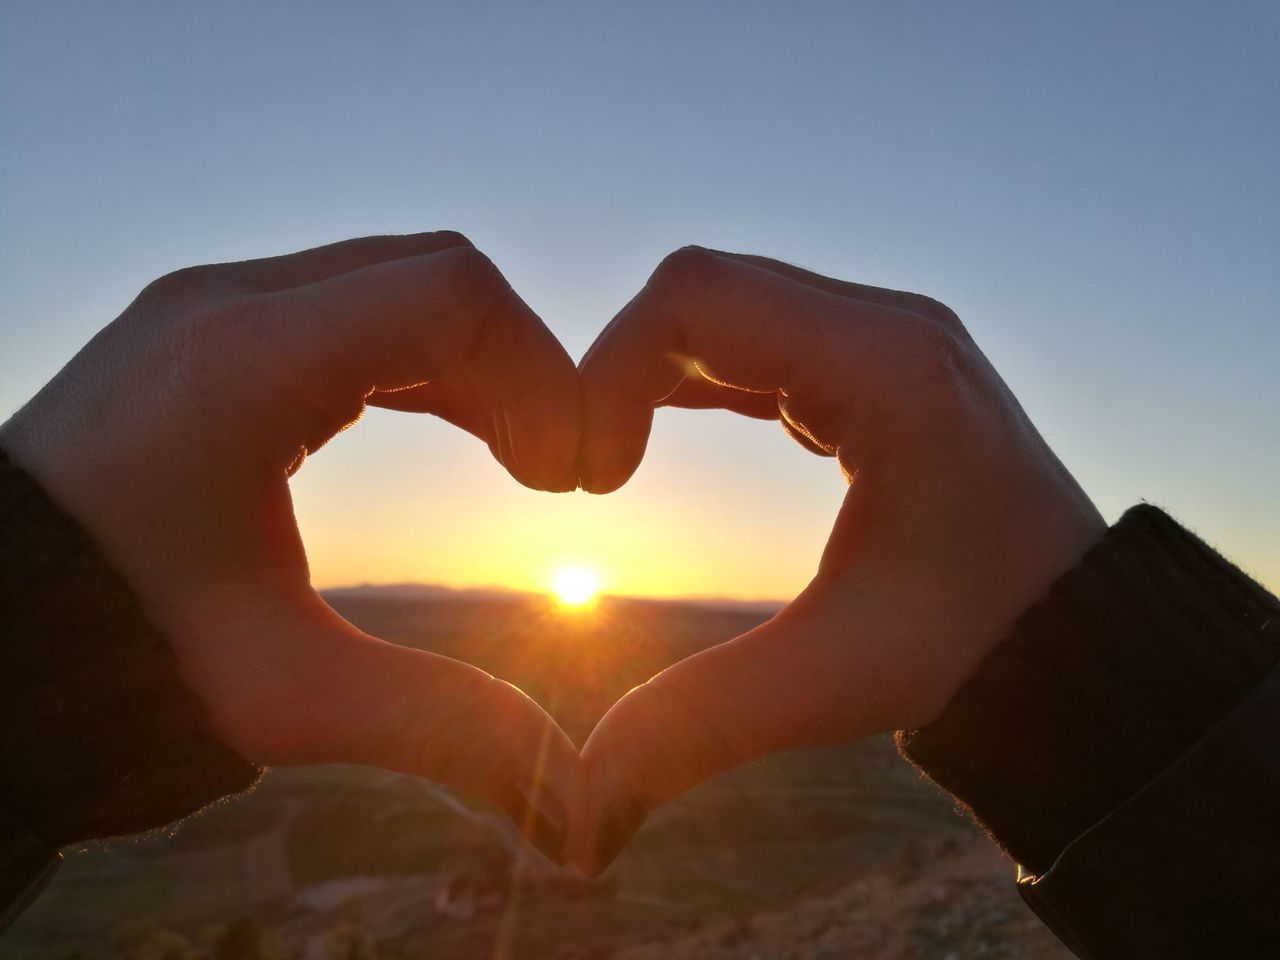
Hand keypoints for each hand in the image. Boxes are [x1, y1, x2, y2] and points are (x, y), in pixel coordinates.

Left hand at [0, 233, 582, 861]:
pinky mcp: (206, 333)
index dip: (543, 375)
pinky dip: (421, 361)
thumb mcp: (286, 696)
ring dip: (476, 363)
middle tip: (552, 474)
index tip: (565, 482)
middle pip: (435, 271)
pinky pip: (350, 309)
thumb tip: (575, 808)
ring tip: (520, 460)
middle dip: (520, 364)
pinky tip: (460, 428)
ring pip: (395, 282)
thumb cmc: (114, 658)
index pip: (453, 296)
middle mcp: (224, 304)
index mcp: (243, 362)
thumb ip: (441, 728)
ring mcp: (209, 307)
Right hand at [574, 247, 1105, 873]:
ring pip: (730, 303)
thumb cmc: (977, 652)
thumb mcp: (829, 681)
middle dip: (621, 368)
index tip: (590, 481)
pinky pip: (763, 335)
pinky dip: (699, 376)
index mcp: (887, 368)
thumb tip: (578, 821)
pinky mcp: (881, 366)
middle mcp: (891, 327)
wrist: (1081, 641)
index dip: (609, 371)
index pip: (697, 297)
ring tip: (613, 462)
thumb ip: (696, 727)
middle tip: (589, 474)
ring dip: (655, 371)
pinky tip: (660, 430)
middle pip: (705, 286)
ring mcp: (890, 338)